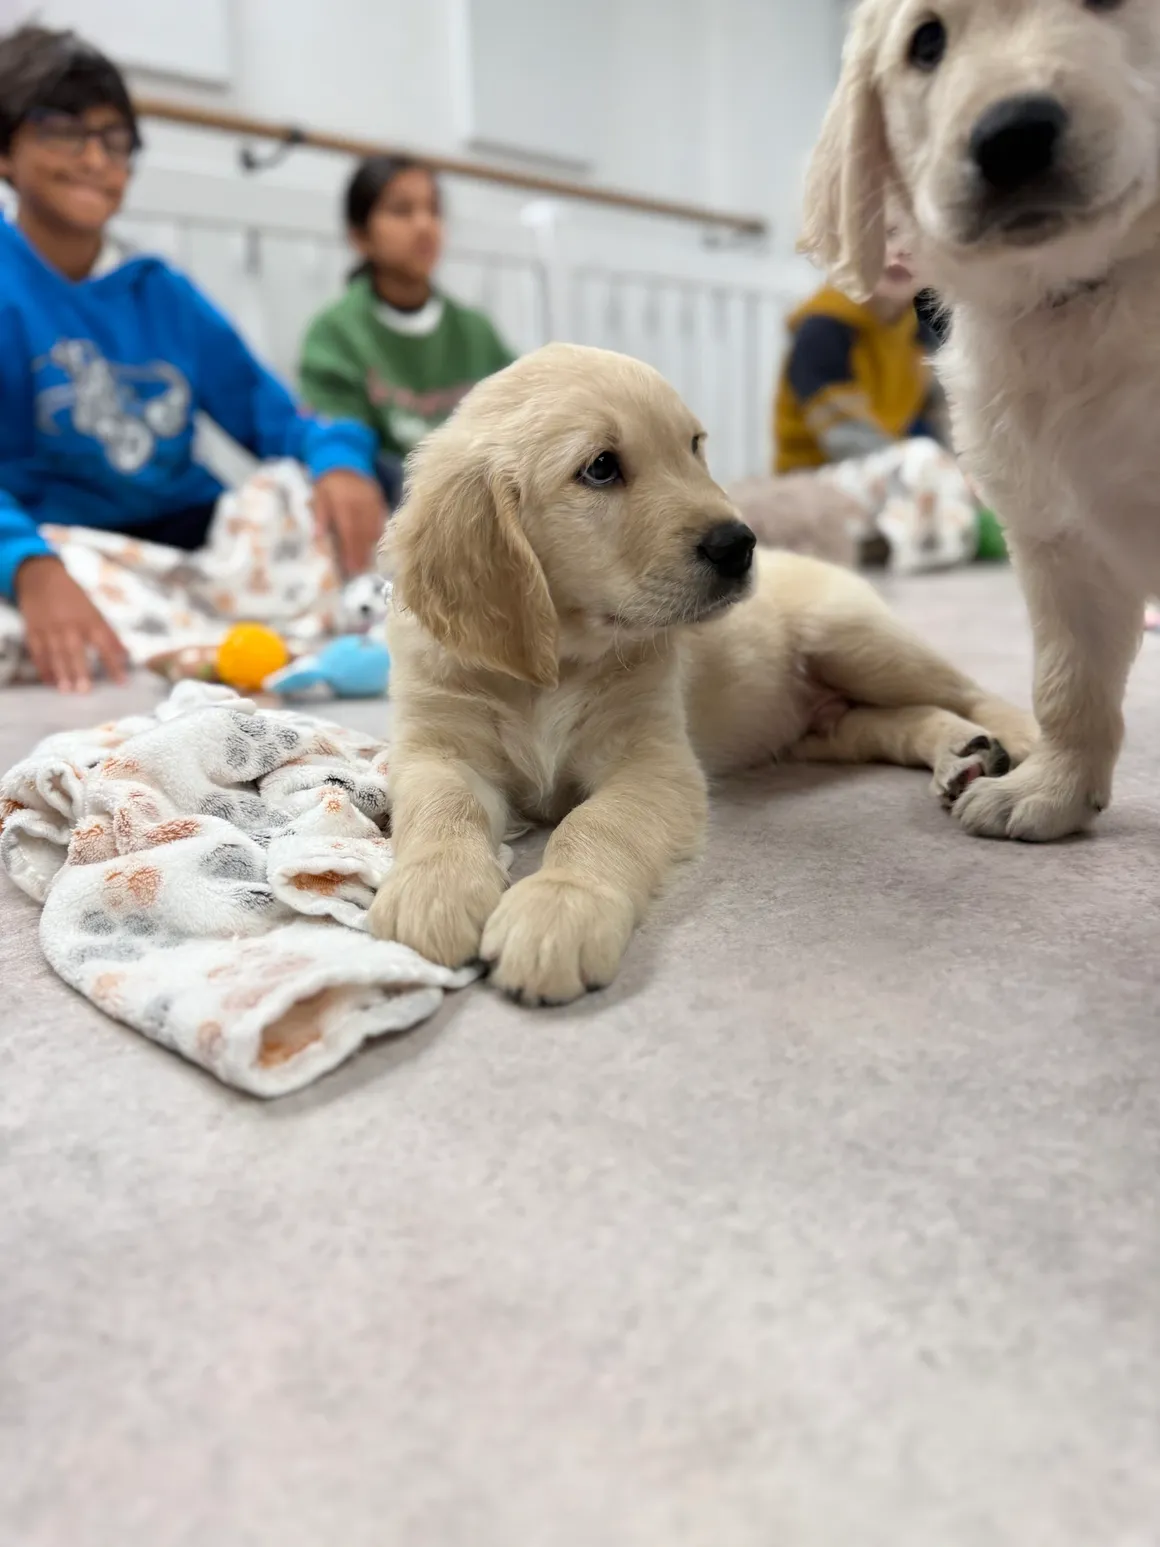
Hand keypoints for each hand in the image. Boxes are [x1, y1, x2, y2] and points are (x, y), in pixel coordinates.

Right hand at [15, 555, 127, 692]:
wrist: (42, 577)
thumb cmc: (73, 597)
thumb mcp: (95, 611)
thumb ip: (110, 634)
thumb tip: (126, 654)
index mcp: (89, 620)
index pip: (105, 644)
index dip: (114, 663)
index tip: (122, 682)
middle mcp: (70, 625)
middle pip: (75, 650)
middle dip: (80, 670)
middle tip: (84, 690)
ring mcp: (50, 628)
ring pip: (55, 653)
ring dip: (60, 672)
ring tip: (66, 689)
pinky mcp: (33, 630)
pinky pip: (37, 651)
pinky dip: (42, 666)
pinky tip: (49, 680)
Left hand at [313, 469, 385, 577]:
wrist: (346, 461)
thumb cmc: (328, 484)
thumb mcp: (318, 496)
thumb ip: (320, 516)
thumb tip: (317, 538)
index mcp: (344, 503)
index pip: (349, 532)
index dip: (350, 551)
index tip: (351, 568)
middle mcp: (361, 503)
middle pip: (363, 534)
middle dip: (361, 554)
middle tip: (360, 572)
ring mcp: (373, 501)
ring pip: (374, 528)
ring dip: (371, 548)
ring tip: (368, 565)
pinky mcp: (380, 500)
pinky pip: (382, 520)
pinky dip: (379, 535)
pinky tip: (376, 548)